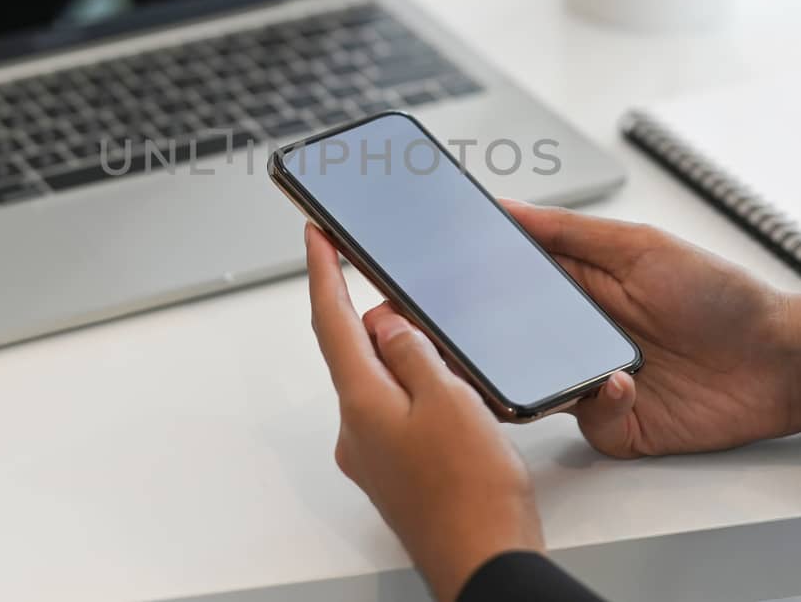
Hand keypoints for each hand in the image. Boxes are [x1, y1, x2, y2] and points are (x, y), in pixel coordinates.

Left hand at [304, 225, 542, 601]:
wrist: (484, 563)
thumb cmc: (472, 493)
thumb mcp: (448, 398)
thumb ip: (412, 352)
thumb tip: (386, 326)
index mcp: (362, 402)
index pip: (330, 320)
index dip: (322, 271)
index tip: (316, 236)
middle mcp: (358, 431)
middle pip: (358, 353)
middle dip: (383, 320)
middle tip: (416, 298)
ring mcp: (376, 456)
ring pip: (385, 386)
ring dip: (410, 362)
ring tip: (454, 359)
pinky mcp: (398, 475)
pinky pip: (402, 417)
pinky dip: (422, 395)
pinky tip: (460, 401)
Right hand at [501, 200, 800, 457]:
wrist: (783, 360)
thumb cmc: (722, 296)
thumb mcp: (641, 246)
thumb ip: (569, 231)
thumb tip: (508, 208)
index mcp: (580, 287)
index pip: (513, 284)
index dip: (481, 283)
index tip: (452, 276)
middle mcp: (582, 336)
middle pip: (512, 341)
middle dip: (491, 340)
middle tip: (471, 334)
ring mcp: (597, 382)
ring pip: (537, 388)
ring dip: (540, 377)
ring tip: (561, 361)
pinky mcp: (620, 425)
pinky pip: (586, 425)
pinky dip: (599, 408)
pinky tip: (624, 384)